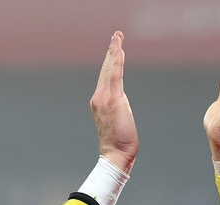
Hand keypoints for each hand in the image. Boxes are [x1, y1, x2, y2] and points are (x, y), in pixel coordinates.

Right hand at [90, 31, 137, 173]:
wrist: (115, 155)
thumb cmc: (118, 143)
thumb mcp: (117, 120)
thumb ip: (117, 107)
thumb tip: (121, 102)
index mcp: (99, 101)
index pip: (106, 77)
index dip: (110, 60)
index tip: (115, 47)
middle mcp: (99, 97)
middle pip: (106, 69)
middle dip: (111, 50)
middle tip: (116, 35)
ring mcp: (104, 98)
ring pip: (110, 69)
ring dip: (114, 51)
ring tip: (118, 37)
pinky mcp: (114, 101)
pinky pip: (116, 77)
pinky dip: (117, 62)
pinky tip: (120, 51)